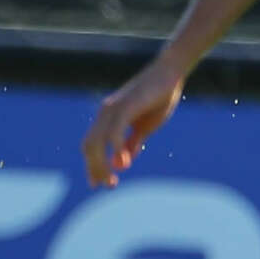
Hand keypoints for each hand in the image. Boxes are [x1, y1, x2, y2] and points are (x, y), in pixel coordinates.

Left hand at [81, 59, 186, 186]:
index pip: (92, 146)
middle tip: (108, 185)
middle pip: (90, 147)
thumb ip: (133, 142)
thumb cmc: (159, 97)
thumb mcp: (145, 126)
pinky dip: (116, 148)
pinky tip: (123, 162)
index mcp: (108, 118)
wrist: (170, 73)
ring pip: (97, 142)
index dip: (93, 165)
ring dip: (102, 164)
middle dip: (95, 169)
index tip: (98, 184)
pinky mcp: (124, 106)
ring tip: (113, 180)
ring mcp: (112, 109)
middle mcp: (105, 113)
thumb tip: (124, 162)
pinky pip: (114, 131)